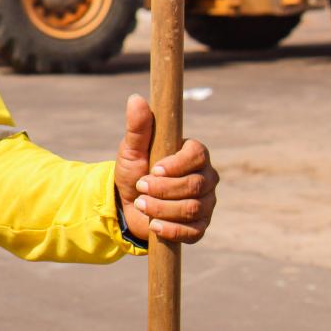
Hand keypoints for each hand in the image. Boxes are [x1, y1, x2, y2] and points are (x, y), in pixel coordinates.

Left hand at [113, 94, 218, 243]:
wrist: (125, 204)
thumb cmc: (132, 171)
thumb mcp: (130, 149)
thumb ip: (137, 127)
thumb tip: (136, 98)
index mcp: (193, 155)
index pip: (198, 155)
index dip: (177, 164)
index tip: (153, 168)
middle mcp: (205, 178)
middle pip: (195, 185)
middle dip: (163, 188)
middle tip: (140, 187)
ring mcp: (205, 203)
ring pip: (193, 208)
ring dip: (162, 208)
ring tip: (141, 204)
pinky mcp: (199, 226)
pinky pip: (193, 231)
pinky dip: (170, 229)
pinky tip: (153, 225)